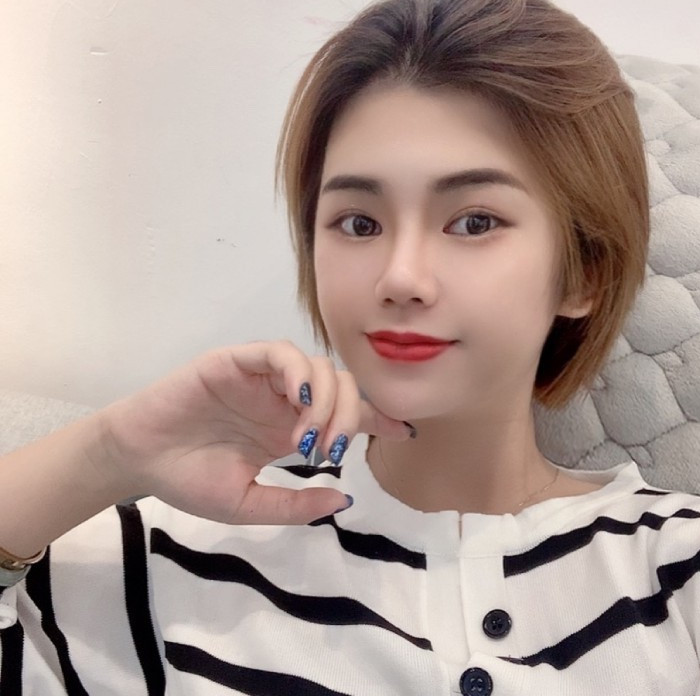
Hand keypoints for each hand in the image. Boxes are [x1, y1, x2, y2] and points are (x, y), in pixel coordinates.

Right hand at [98, 340, 411, 524]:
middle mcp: (283, 399)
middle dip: (349, 416)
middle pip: (341, 386)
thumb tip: (346, 498)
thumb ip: (295, 504)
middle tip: (330, 452)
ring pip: (317, 366)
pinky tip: (298, 399)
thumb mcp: (248, 504)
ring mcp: (262, 378)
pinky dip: (298, 371)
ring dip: (326, 400)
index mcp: (290, 428)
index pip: (345, 413)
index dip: (376, 418)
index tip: (402, 431)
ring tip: (308, 438)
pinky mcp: (237, 361)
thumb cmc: (189, 480)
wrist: (138, 462)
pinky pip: (279, 353)